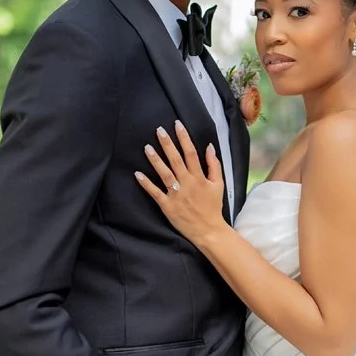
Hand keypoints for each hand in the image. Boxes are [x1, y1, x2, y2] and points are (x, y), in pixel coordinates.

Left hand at [134, 122, 226, 244]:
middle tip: (158, 130)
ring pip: (165, 174)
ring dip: (155, 160)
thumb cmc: (213, 207)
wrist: (209, 230)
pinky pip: (155, 193)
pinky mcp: (167, 206)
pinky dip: (146, 184)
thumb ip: (214, 165)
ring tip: (147, 147)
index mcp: (199, 177)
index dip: (184, 138)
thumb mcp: (218, 185)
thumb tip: (210, 146)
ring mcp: (176, 195)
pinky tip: (137, 174)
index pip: (191, 153)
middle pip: (176, 160)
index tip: (177, 125)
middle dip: (167, 144)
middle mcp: (187, 184)